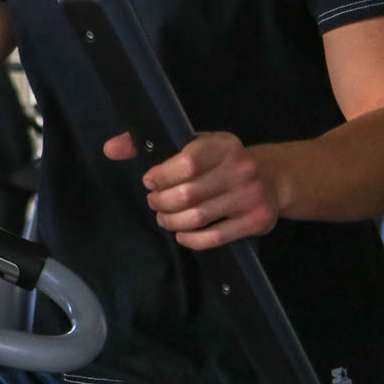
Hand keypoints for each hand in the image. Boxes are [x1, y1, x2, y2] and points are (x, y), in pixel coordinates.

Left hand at [103, 131, 281, 249]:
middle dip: (162, 202)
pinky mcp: (256, 220)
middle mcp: (241, 168)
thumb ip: (153, 145)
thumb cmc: (221, 161)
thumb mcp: (194, 143)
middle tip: (154, 203)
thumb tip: (110, 148)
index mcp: (224, 145)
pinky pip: (215, 236)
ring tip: (164, 218)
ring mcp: (251, 196)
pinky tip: (182, 234)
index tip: (150, 182)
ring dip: (172, 222)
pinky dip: (192, 239)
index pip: (188, 162)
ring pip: (199, 217)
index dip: (162, 175)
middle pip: (189, 194)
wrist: (273, 177)